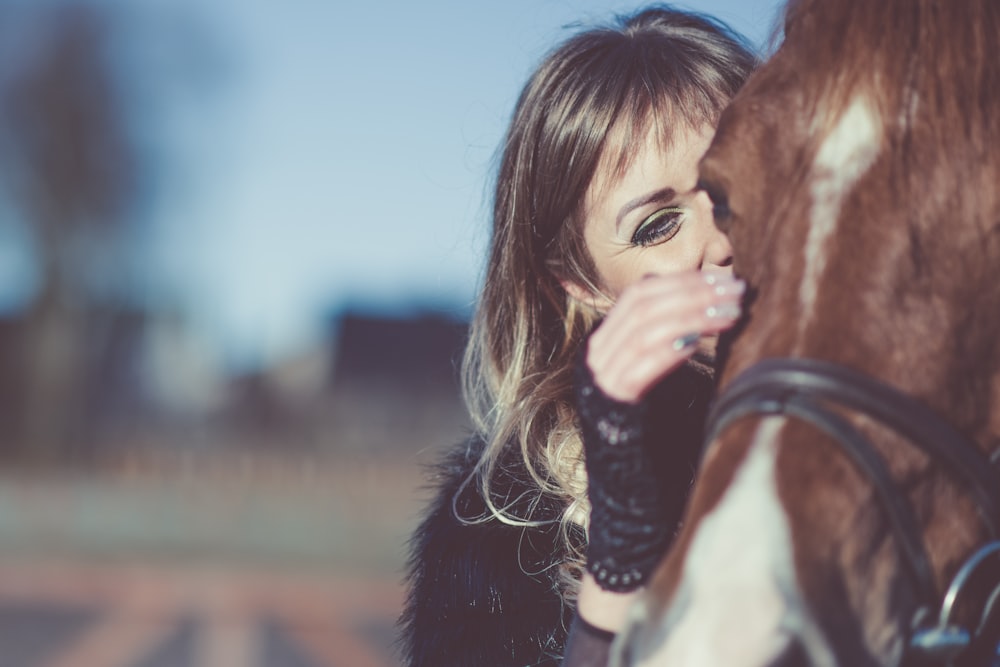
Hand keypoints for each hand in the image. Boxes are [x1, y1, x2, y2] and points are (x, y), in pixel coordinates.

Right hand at [585, 271, 744, 402]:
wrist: (622, 452)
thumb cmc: (648, 403)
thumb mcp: (651, 359)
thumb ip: (663, 328)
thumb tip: (698, 291)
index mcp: (607, 335)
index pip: (640, 292)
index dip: (680, 281)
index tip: (721, 278)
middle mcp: (601, 350)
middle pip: (645, 307)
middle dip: (693, 294)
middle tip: (734, 293)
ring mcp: (605, 373)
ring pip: (645, 332)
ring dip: (691, 319)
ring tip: (728, 316)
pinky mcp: (616, 397)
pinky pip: (640, 368)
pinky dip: (667, 352)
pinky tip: (695, 345)